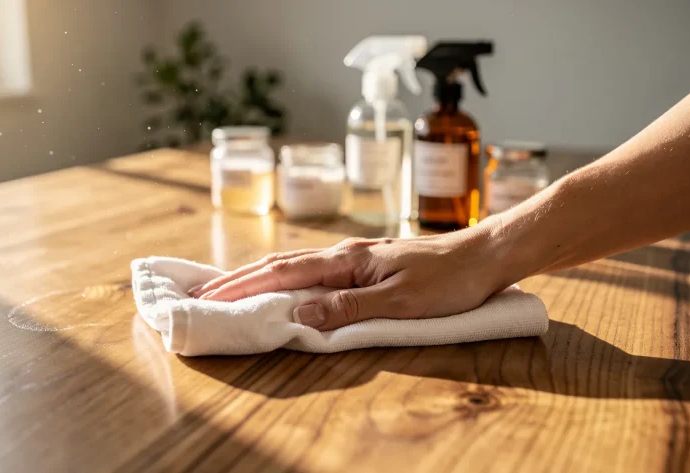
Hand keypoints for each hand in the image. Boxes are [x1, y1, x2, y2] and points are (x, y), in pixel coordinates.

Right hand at [190, 222, 515, 330]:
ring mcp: (356, 257)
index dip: (242, 286)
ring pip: (297, 265)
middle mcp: (344, 254)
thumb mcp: (399, 301)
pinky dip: (290, 278)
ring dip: (261, 277)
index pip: (282, 274)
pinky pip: (317, 271)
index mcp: (346, 261)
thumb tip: (297, 316)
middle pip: (281, 265)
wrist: (485, 255)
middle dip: (240, 279)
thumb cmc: (448, 280)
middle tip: (204, 294)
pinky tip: (287, 286)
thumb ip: (347, 309)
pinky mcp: (368, 263)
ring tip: (232, 288)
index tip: (209, 298)